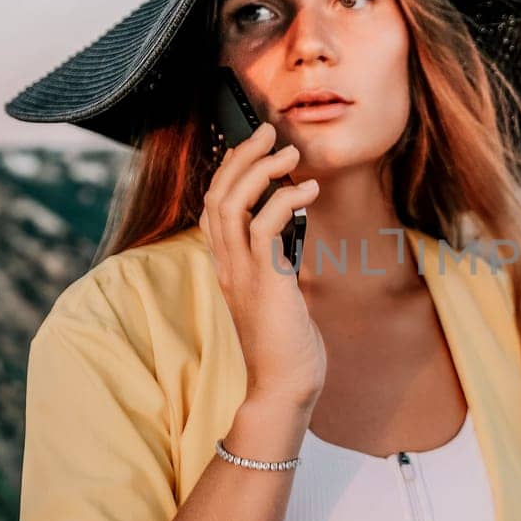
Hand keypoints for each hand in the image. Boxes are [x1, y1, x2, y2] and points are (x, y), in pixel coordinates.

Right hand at [199, 121, 325, 408]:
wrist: (283, 389)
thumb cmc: (286, 345)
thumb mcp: (278, 294)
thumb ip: (277, 261)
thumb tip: (292, 230)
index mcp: (227, 267)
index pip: (213, 206)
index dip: (227, 170)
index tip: (250, 146)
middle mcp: (227, 266)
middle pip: (217, 196)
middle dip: (241, 157)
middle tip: (268, 131)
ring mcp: (242, 275)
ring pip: (232, 205)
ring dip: (260, 170)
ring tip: (289, 151)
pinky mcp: (266, 284)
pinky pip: (265, 229)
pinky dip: (284, 201)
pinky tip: (307, 190)